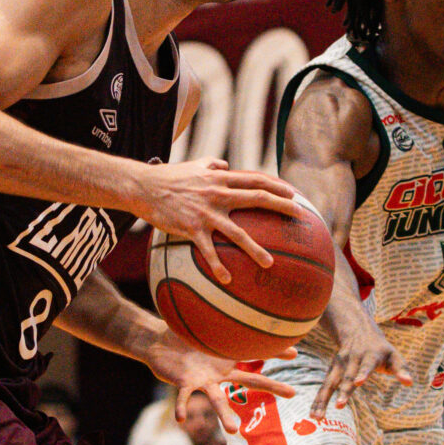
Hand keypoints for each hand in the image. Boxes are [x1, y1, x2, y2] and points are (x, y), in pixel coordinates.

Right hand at [135, 160, 302, 283]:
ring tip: (270, 264)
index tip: (293, 194)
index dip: (276, 185)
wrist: (144, 187)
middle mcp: (218, 194)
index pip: (254, 180)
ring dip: (255, 249)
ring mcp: (206, 213)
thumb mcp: (193, 165)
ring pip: (237, 232)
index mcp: (220, 179)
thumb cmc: (169, 177)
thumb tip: (225, 165)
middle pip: (256, 199)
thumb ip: (212, 164)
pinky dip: (218, 266)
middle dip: (281, 207)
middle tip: (299, 217)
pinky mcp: (192, 229)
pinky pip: (208, 251)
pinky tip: (227, 280)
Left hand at [147, 338, 287, 434]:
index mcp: (228, 361)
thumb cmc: (184, 340)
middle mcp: (220, 374)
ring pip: (217, 398)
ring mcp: (203, 380)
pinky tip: (182, 419)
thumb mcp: (207, 332)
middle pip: (250, 380)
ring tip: (234, 429)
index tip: (297, 354)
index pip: (258, 357)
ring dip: (225, 414)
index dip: (277, 354)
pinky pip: (184, 396)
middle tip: (292, 392)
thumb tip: (240, 313)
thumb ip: (224, 328)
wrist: (158, 345)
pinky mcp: (184, 382)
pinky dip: (183, 406)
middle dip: (271, 386)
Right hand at [317, 317, 412, 411]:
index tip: (359, 382)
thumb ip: (401, 369)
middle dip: (342, 391)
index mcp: (369, 356)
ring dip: (323, 400)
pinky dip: (318, 401)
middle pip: (346, 377)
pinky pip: (324, 387)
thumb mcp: (393, 355)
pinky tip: (314, 415)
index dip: (363, 373)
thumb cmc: (380, 349)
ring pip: (330, 383)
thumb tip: (409, 382)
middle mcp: (351, 360)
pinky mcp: (332, 371)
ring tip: (318, 417)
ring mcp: (339, 366)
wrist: (357, 331)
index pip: (366, 365)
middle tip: (339, 406)